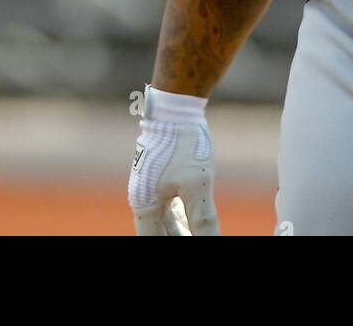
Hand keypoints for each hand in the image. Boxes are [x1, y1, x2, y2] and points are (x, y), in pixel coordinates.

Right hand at [129, 85, 219, 235]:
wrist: (176, 106)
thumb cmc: (183, 142)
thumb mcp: (197, 184)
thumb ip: (202, 219)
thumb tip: (211, 241)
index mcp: (144, 204)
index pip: (154, 241)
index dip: (172, 245)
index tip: (194, 243)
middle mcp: (142, 197)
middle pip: (158, 232)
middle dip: (177, 238)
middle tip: (200, 238)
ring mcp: (149, 185)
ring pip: (163, 220)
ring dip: (179, 231)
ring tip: (198, 235)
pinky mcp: (159, 175)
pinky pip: (168, 205)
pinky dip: (180, 216)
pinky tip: (193, 219)